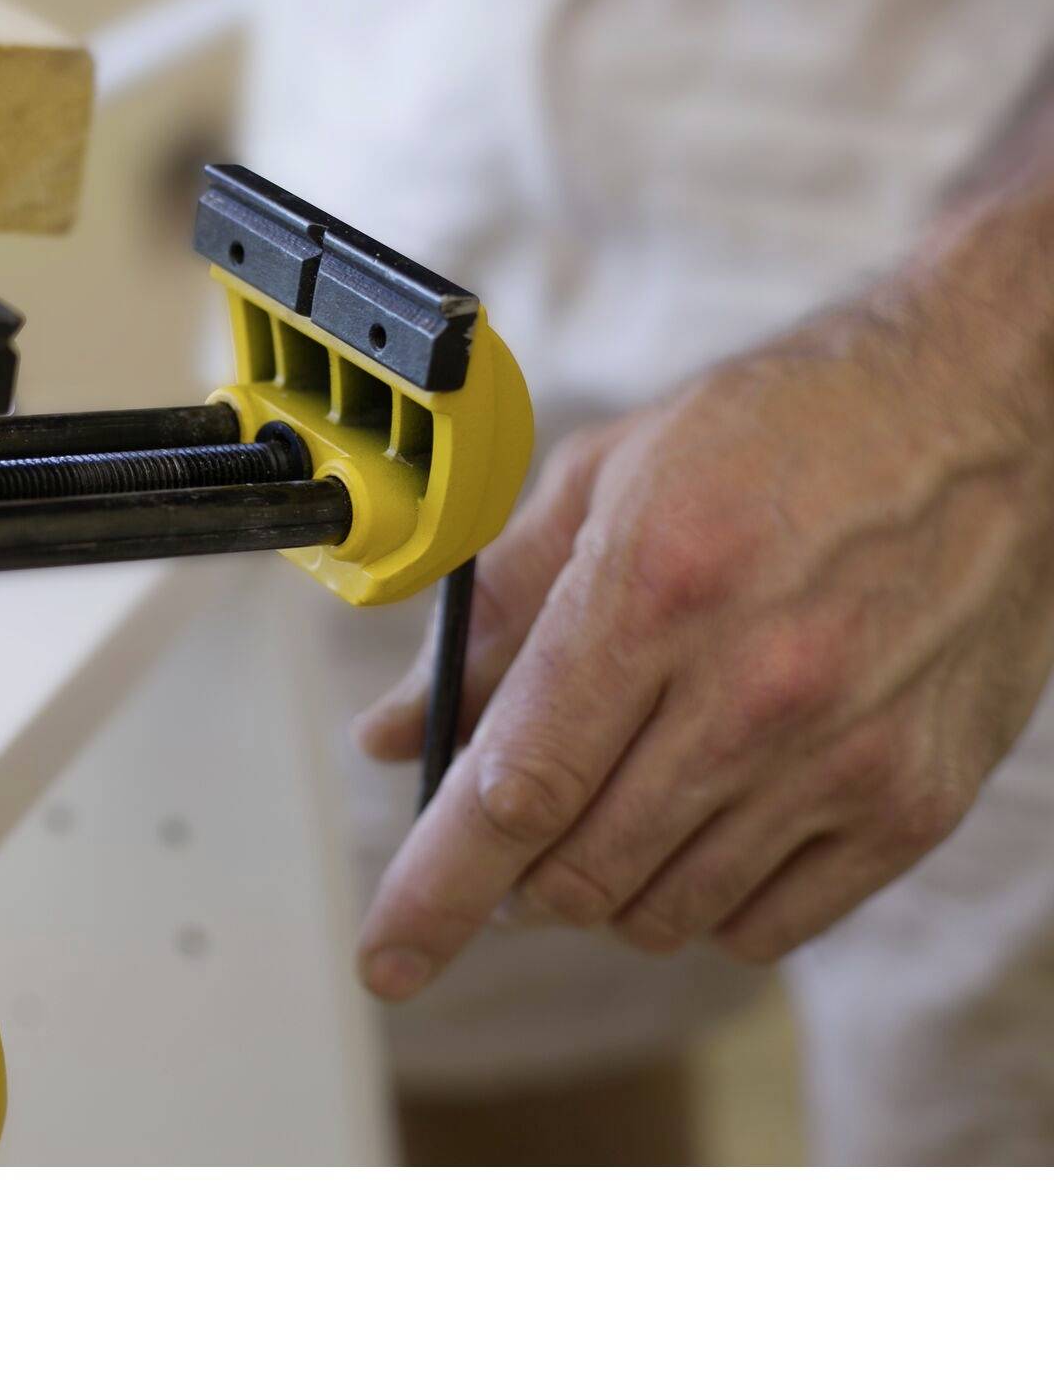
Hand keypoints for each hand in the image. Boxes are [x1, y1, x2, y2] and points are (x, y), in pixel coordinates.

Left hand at [350, 234, 1053, 1000]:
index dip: (433, 890)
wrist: (988, 417)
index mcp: (654, 590)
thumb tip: (392, 734)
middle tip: (509, 832)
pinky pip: (765, 928)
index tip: (387, 959)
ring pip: (664, 910)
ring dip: (604, 888)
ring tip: (613, 802)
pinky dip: (703, 903)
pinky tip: (702, 822)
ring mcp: (844, 757)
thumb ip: (489, 616)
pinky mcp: (913, 803)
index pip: (513, 788)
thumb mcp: (607, 478)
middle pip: (578, 869)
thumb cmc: (783, 430)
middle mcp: (754, 689)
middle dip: (512, 879)